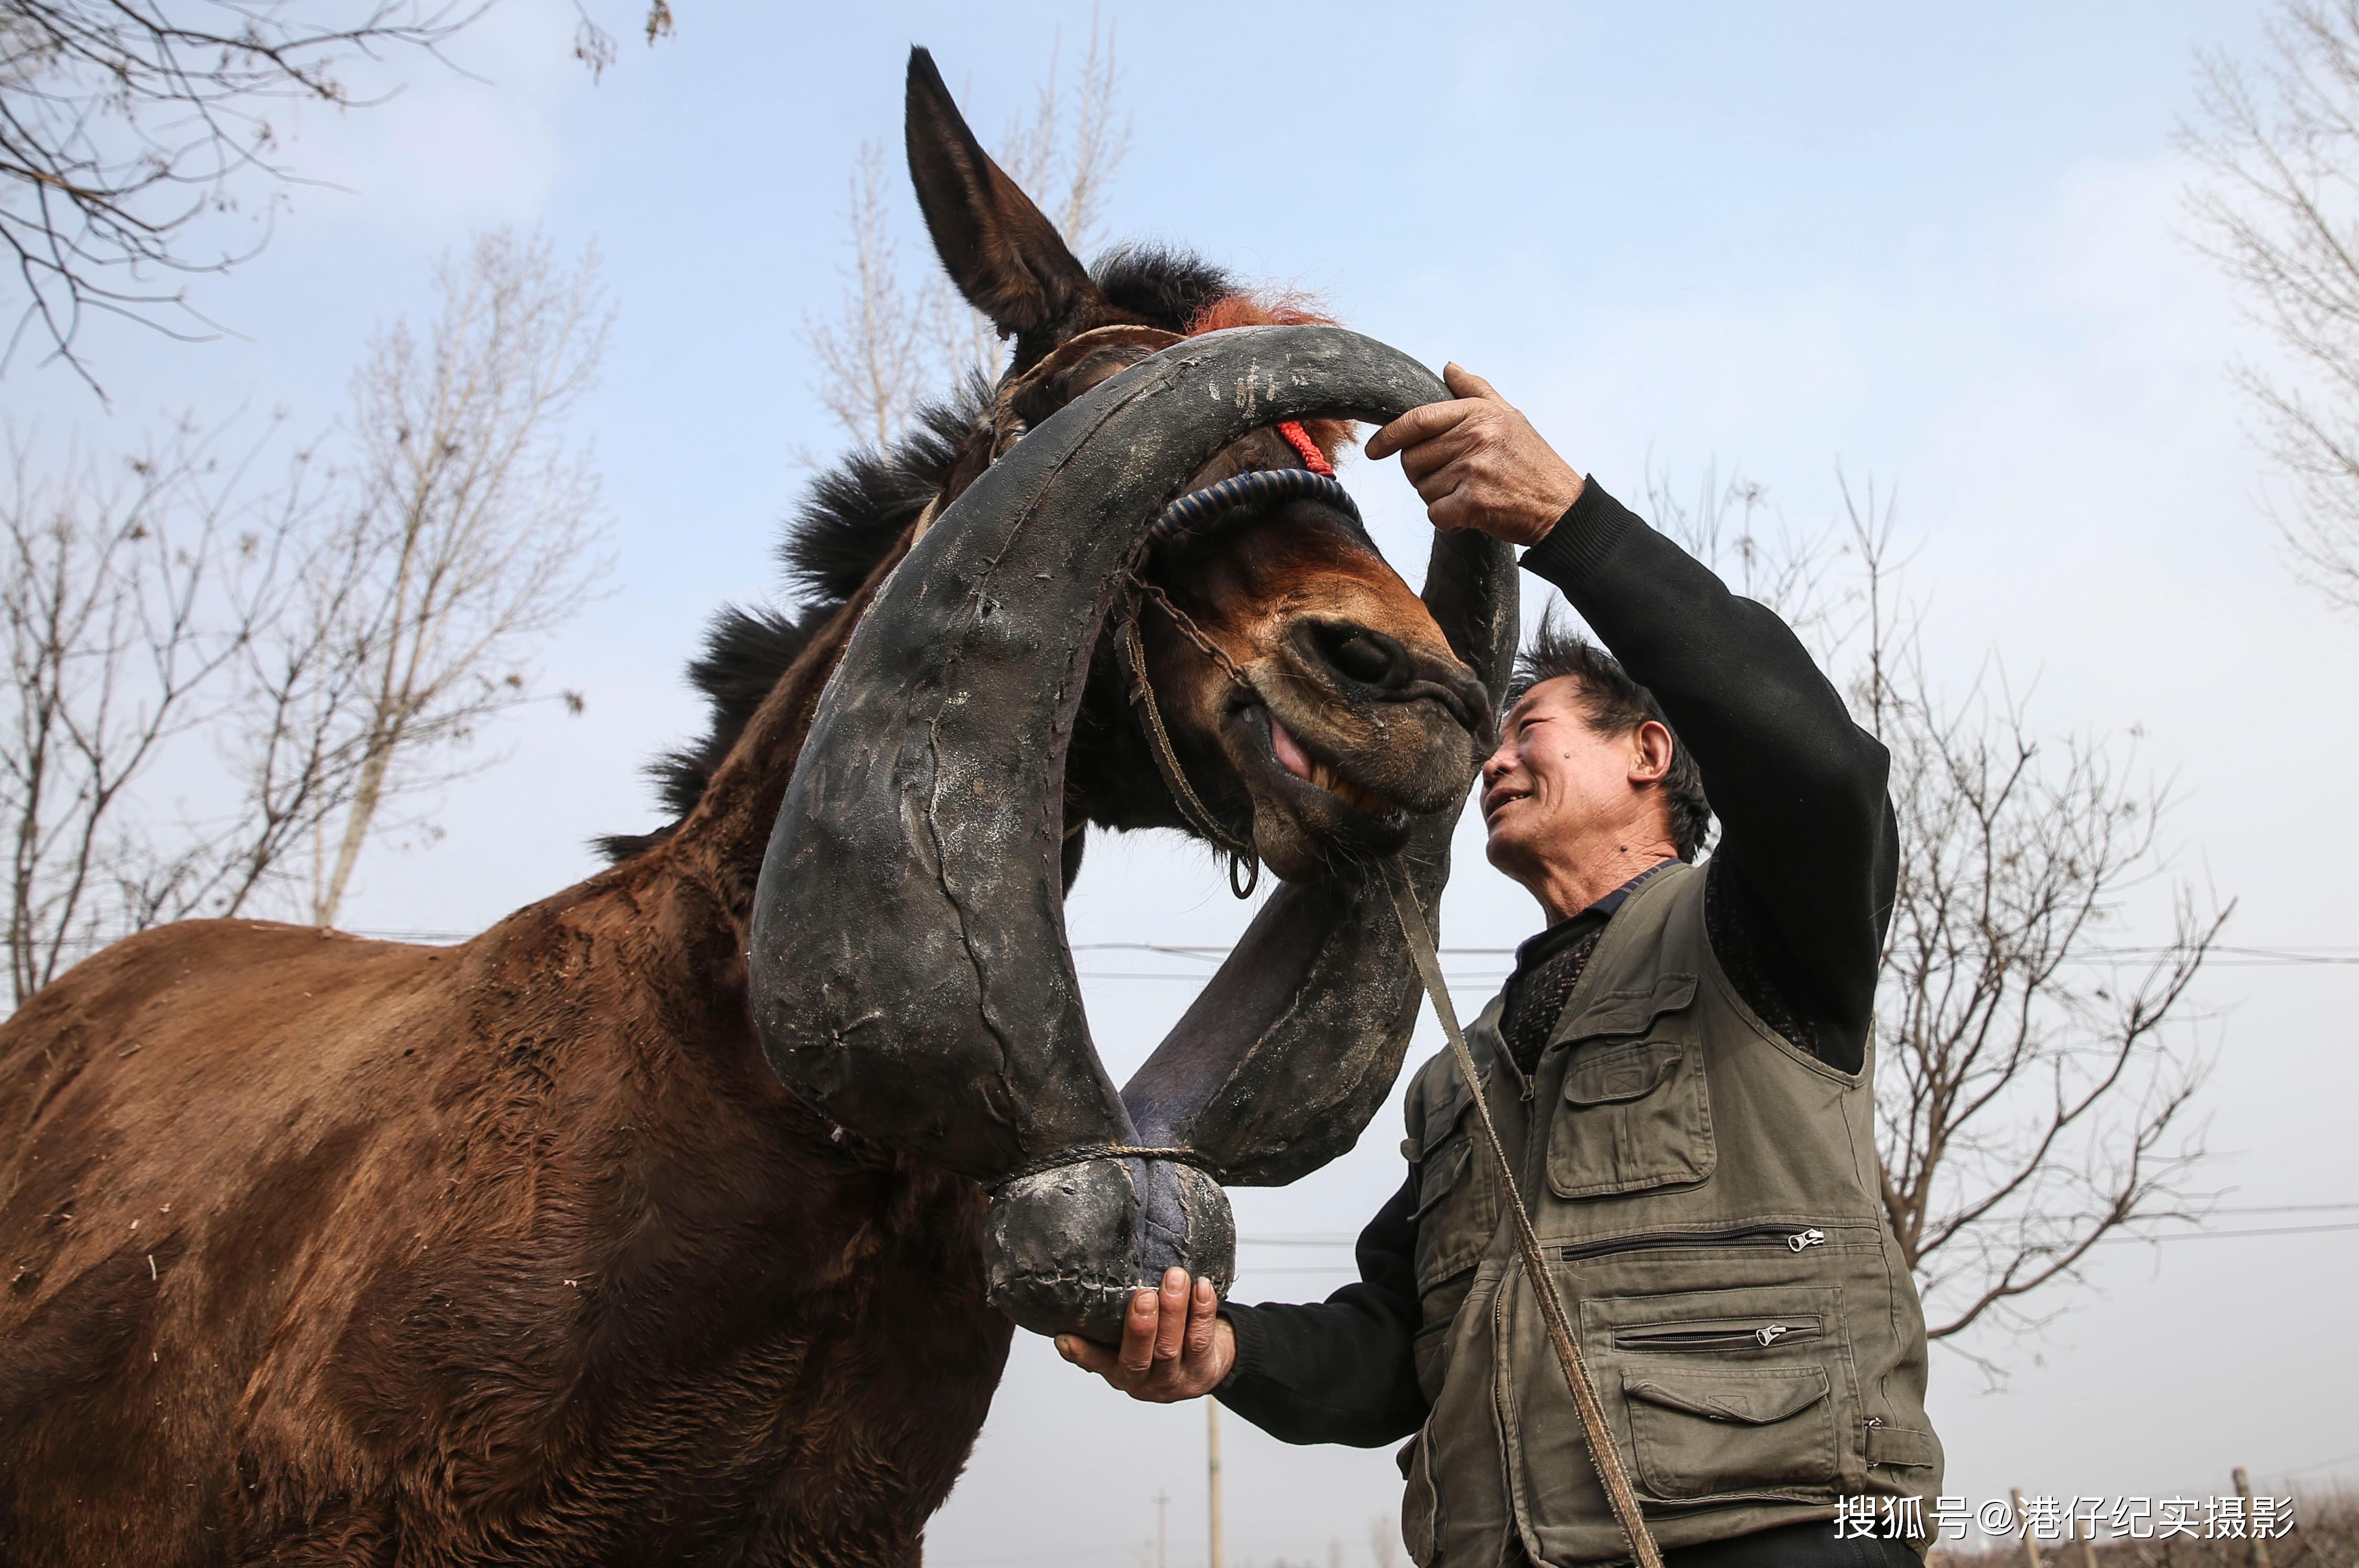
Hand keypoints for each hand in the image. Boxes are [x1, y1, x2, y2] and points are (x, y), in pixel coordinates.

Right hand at [1054, 1267, 1234, 1401]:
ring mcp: (1173, 1380)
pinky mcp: (1202, 1373)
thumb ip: (1115, 1319)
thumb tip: (1096, 1274)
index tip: (1065, 1338)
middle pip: (1138, 1358)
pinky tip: (1201, 1288)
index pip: (1096, 1361)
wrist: (1205, 1364)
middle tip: (1143, 1295)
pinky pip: (1201, 1340)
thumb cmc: (1160, 1339)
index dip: (1080, 1353)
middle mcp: (1142, 1380)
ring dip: (1173, 1312)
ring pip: (1170, 1348)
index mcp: (1118, 1369)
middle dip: (1140, 1327)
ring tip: (1175, 1279)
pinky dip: (1202, 1312)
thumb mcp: (1132, 1337)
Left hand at [1363, 363, 1584, 546]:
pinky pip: (1435, 514)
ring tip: (1471, 492)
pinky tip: (1471, 513)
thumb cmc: (1532, 461)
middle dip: (1424, 473)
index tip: (1374, 450)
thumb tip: (1449, 366)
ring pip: (1423, 489)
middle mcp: (1474, 437)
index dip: (1388, 436)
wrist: (1562, 507)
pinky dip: (1448, 519)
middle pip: (1412, 460)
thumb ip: (1475, 390)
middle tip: (1454, 478)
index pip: (1416, 420)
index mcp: (1477, 413)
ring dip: (1440, 497)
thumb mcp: (1509, 416)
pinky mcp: (1474, 503)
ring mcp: (1473, 470)